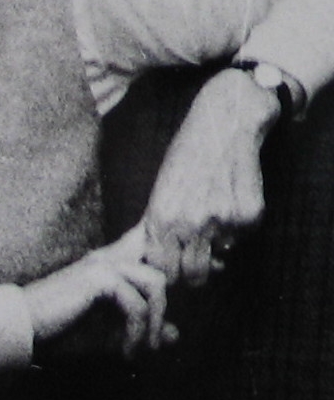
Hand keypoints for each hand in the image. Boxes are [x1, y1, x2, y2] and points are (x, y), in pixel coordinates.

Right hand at [24, 224, 175, 356]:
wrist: (22, 330)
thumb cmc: (59, 332)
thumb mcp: (108, 335)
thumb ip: (140, 332)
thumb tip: (175, 334)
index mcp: (110, 267)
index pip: (151, 257)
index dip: (173, 275)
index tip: (171, 311)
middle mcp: (109, 260)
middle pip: (161, 275)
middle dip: (164, 311)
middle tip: (154, 344)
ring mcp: (104, 265)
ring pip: (155, 284)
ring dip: (154, 322)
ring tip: (142, 348)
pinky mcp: (98, 278)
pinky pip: (136, 304)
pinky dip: (136, 332)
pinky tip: (124, 350)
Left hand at [142, 68, 278, 286]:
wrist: (223, 123)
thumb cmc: (187, 156)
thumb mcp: (160, 188)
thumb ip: (155, 226)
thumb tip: (150, 262)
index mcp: (161, 217)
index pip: (163, 270)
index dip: (169, 271)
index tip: (174, 264)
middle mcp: (190, 223)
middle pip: (193, 276)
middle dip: (194, 272)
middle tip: (196, 257)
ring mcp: (221, 221)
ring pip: (220, 257)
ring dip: (217, 246)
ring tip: (213, 214)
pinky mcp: (249, 216)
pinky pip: (241, 237)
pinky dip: (237, 226)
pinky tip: (230, 198)